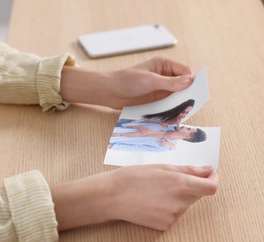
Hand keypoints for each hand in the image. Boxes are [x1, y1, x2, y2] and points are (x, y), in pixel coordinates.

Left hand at [60, 57, 193, 108]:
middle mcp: (165, 76)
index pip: (185, 70)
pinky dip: (173, 108)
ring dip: (181, 102)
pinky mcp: (156, 99)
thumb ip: (169, 82)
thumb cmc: (127, 80)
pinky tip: (175, 114)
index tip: (195, 89)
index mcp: (164, 64)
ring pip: (178, 95)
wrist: (110, 91)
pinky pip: (169, 104)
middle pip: (184, 83)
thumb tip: (190, 80)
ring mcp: (161, 88)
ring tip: (184, 110)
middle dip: (188, 92)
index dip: (192, 79)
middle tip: (192, 102)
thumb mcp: (150, 80)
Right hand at [106, 165, 217, 229]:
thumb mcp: (160, 167)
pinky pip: (174, 214)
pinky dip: (168, 207)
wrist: (112, 197)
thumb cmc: (132, 178)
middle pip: (197, 195)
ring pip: (185, 205)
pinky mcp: (165, 225)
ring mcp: (173, 216)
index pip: (211, 187)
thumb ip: (188, 170)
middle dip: (190, 186)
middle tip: (170, 180)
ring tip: (156, 191)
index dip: (214, 179)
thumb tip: (208, 170)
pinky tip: (152, 201)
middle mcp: (179, 202)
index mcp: (179, 183)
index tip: (210, 175)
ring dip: (178, 197)